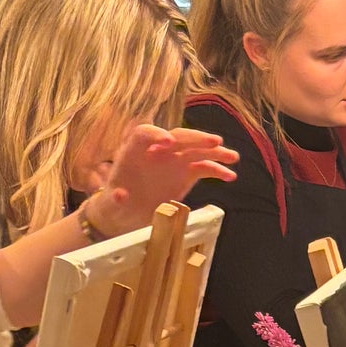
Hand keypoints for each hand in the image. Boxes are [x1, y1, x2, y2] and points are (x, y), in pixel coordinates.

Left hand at [92, 122, 238, 231]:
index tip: (169, 142)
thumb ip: (115, 199)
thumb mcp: (113, 204)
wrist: (127, 213)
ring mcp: (173, 160)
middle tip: (214, 142)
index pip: (145, 133)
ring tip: (233, 157)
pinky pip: (203, 168)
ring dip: (215, 152)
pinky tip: (230, 176)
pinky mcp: (186, 173)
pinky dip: (217, 171)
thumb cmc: (116, 204)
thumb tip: (120, 195)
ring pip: (196, 150)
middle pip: (177, 137)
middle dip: (196, 138)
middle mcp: (157, 150)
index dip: (157, 134)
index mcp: (134, 150)